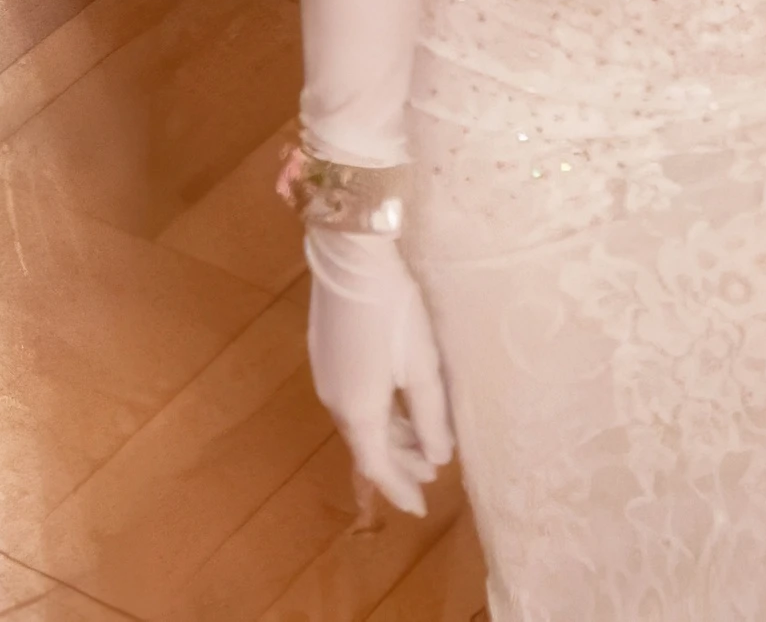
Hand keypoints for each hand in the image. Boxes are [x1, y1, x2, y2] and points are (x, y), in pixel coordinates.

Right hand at [298, 223, 457, 515]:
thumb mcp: (422, 367)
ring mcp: (326, 377)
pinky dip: (377, 417)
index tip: (420, 508)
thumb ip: (430, 417)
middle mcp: (335, 400)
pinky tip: (395, 408)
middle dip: (399, 464)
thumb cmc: (393, 312)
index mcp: (359, 410)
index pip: (377, 466)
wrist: (349, 257)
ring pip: (360, 423)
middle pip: (367, 446)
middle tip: (430, 474)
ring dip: (389, 439)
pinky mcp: (326, 355)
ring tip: (420, 444)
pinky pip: (353, 402)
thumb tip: (439, 457)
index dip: (399, 489)